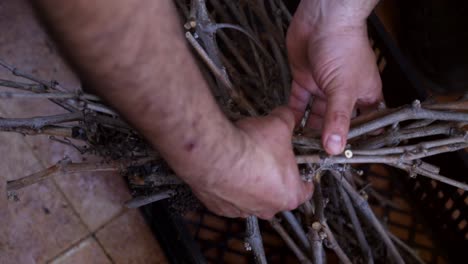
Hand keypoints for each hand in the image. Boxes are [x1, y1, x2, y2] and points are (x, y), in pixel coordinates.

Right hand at [189, 107, 312, 218]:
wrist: (215, 153)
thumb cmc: (250, 147)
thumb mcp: (278, 125)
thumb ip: (287, 120)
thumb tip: (287, 114)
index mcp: (289, 194)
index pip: (304, 192)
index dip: (303, 179)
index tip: (300, 174)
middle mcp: (267, 208)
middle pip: (276, 195)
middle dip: (273, 179)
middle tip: (267, 160)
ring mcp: (241, 211)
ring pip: (251, 199)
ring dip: (249, 184)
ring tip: (244, 162)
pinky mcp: (219, 207)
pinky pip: (228, 198)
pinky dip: (228, 186)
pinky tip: (226, 169)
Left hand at [287, 0, 381, 154]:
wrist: (321, 19)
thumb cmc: (343, 46)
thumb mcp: (343, 89)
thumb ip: (337, 119)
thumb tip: (335, 147)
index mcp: (364, 95)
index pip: (362, 123)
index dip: (354, 139)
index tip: (343, 156)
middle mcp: (343, 93)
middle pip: (335, 120)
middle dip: (327, 136)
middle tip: (317, 156)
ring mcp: (323, 86)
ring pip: (316, 113)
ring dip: (308, 127)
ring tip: (301, 146)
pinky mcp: (305, 79)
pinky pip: (299, 101)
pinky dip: (294, 113)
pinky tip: (288, 127)